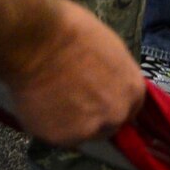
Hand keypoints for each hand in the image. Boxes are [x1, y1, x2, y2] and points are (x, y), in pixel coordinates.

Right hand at [0, 0, 145, 145]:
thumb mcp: (108, 47)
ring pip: (82, 133)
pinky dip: (49, 124)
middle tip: (72, 99)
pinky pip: (57, 135)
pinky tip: (38, 103)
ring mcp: (90, 129)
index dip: (112, 102)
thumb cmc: (72, 31)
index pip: (131, 108)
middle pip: (109, 124)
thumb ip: (113, 74)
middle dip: (94, 115)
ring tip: (51, 99)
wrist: (36, 40)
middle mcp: (116, 114)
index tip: (97, 98)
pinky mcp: (62, 138)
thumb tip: (105, 81)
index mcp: (132, 90)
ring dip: (71, 122)